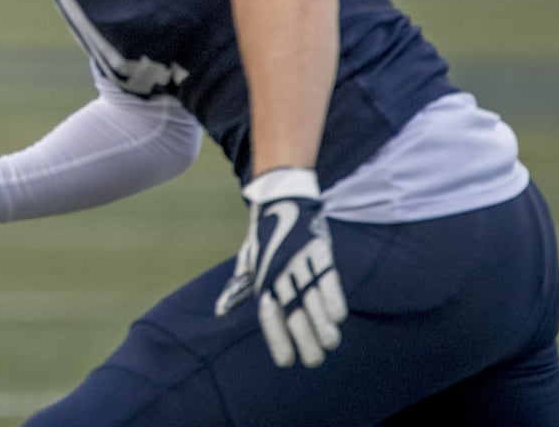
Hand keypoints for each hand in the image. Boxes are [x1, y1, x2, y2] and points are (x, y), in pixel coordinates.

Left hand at [213, 167, 347, 367]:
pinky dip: (333, 299)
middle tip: (314, 360)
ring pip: (313, 298)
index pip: (268, 313)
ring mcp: (300, 260)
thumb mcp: (248, 259)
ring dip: (322, 325)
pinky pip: (328, 279)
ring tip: (329, 344)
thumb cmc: (265, 235)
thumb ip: (239, 287)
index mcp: (262, 276)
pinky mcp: (319, 250)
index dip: (277, 338)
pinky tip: (338, 318)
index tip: (286, 362)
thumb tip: (221, 311)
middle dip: (304, 339)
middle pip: (293, 311)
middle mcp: (279, 271)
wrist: (282, 197)